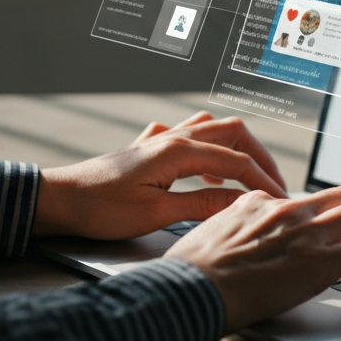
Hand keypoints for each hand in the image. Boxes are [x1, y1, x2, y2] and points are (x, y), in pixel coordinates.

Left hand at [32, 112, 287, 239]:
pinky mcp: (148, 149)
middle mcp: (172, 137)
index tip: (281, 200)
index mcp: (178, 150)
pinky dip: (207, 150)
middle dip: (258, 156)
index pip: (236, 161)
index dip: (263, 181)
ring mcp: (159, 139)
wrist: (60, 200)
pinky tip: (206, 173)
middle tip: (273, 184)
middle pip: (231, 132)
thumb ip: (202, 204)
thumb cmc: (101, 208)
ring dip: (234, 148)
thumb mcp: (156, 213)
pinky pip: (187, 136)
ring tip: (246, 177)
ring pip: (211, 128)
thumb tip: (241, 202)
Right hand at [165, 187, 340, 332]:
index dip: (314, 220)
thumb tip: (233, 248)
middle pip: (338, 196)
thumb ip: (229, 233)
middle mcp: (284, 211)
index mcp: (255, 203)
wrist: (190, 290)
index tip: (317, 235)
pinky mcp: (319, 261)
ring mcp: (304, 233)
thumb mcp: (205, 236)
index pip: (299, 201)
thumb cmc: (188, 274)